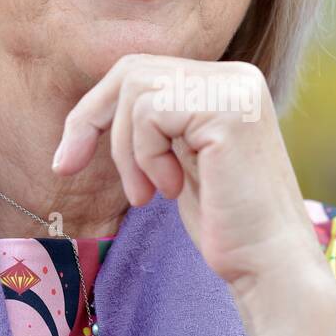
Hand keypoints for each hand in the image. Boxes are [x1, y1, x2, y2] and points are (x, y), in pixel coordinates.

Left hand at [50, 54, 323, 293]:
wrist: (269, 265)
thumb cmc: (225, 226)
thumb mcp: (180, 161)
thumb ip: (156, 125)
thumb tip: (93, 107)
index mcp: (228, 84)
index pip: (143, 72)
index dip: (95, 110)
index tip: (66, 159)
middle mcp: (236, 77)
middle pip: (132, 70)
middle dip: (91, 119)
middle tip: (69, 167)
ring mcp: (234, 90)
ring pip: (135, 91)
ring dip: (125, 151)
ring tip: (149, 193)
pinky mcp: (227, 111)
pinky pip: (149, 114)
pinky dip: (145, 156)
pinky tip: (171, 190)